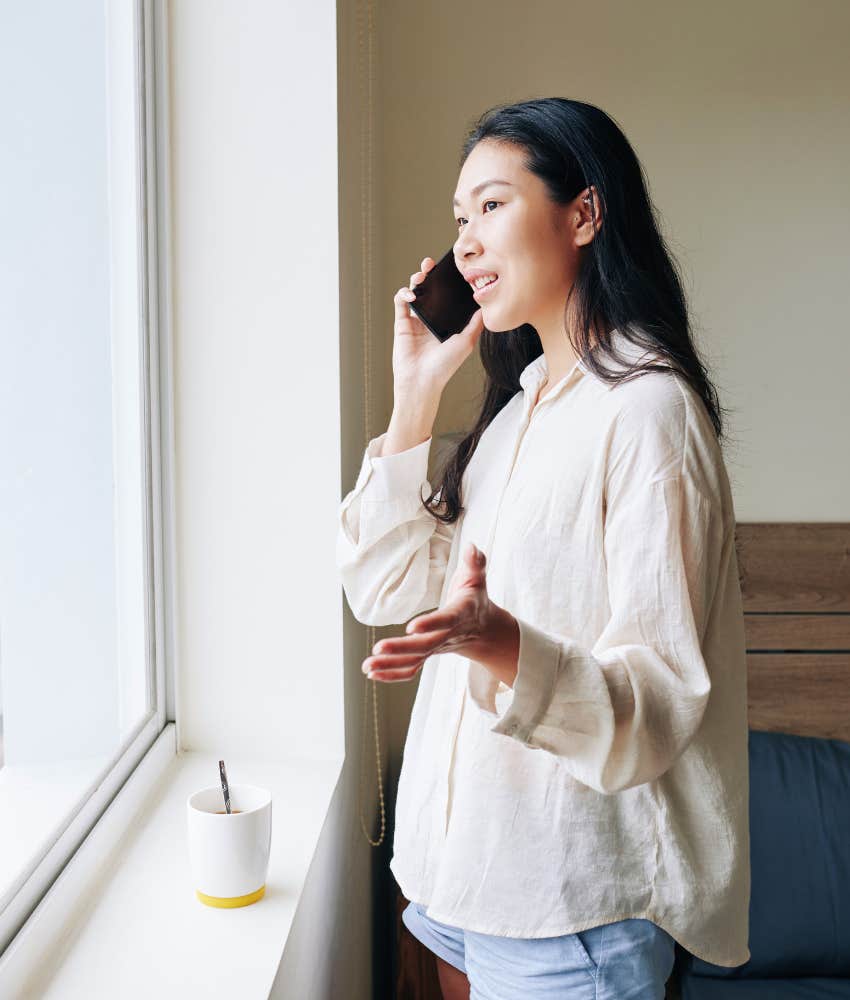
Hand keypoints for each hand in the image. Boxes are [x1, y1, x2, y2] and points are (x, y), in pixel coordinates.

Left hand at [361, 541, 493, 682]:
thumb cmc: (475, 599)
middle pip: (425, 645)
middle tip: (378, 648)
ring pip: (414, 660)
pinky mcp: (427, 654)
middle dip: (401, 649)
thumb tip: (472, 547)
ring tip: (368, 666)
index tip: (411, 627)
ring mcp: (436, 647)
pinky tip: (373, 674)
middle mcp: (447, 634)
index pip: (445, 620)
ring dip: (390, 665)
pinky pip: (411, 668)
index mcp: (460, 613)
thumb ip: (475, 563)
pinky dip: (392, 674)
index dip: (430, 624)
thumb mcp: (477, 578)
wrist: (483, 629)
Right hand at [392, 256, 483, 390]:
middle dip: (430, 274)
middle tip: (432, 264)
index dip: (448, 282)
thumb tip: (486, 307)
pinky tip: (412, 293)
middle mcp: (431, 318)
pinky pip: (401, 302)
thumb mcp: (466, 342)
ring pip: (415, 291)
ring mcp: (416, 320)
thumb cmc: (444, 366)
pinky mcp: (402, 323)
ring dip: (416, 279)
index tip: (453, 270)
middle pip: (430, 289)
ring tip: (422, 274)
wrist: (423, 381)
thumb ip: (475, 324)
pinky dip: (404, 293)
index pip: (446, 295)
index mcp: (446, 321)